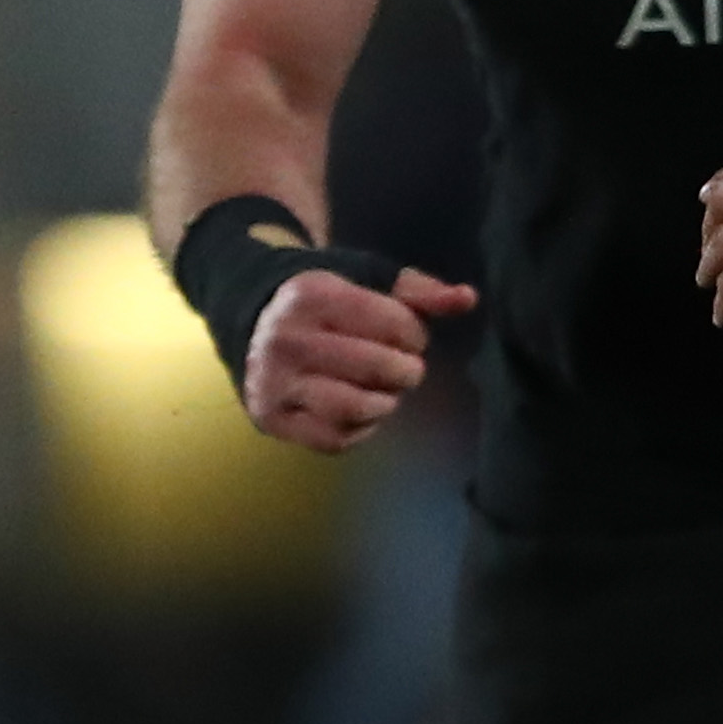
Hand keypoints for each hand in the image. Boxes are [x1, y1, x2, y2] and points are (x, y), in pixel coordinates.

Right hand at [240, 262, 474, 451]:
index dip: (415, 335)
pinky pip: (334, 439)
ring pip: (356, 406)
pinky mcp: (270, 418)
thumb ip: (420, 292)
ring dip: (384, 403)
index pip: (396, 324)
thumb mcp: (369, 284)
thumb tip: (467, 299)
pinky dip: (359, 430)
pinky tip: (357, 412)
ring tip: (381, 392)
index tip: (405, 336)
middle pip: (379, 366)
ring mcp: (273, 382)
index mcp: (312, 296)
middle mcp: (285, 339)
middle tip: (400, 368)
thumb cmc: (329, 307)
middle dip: (404, 371)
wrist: (255, 329)